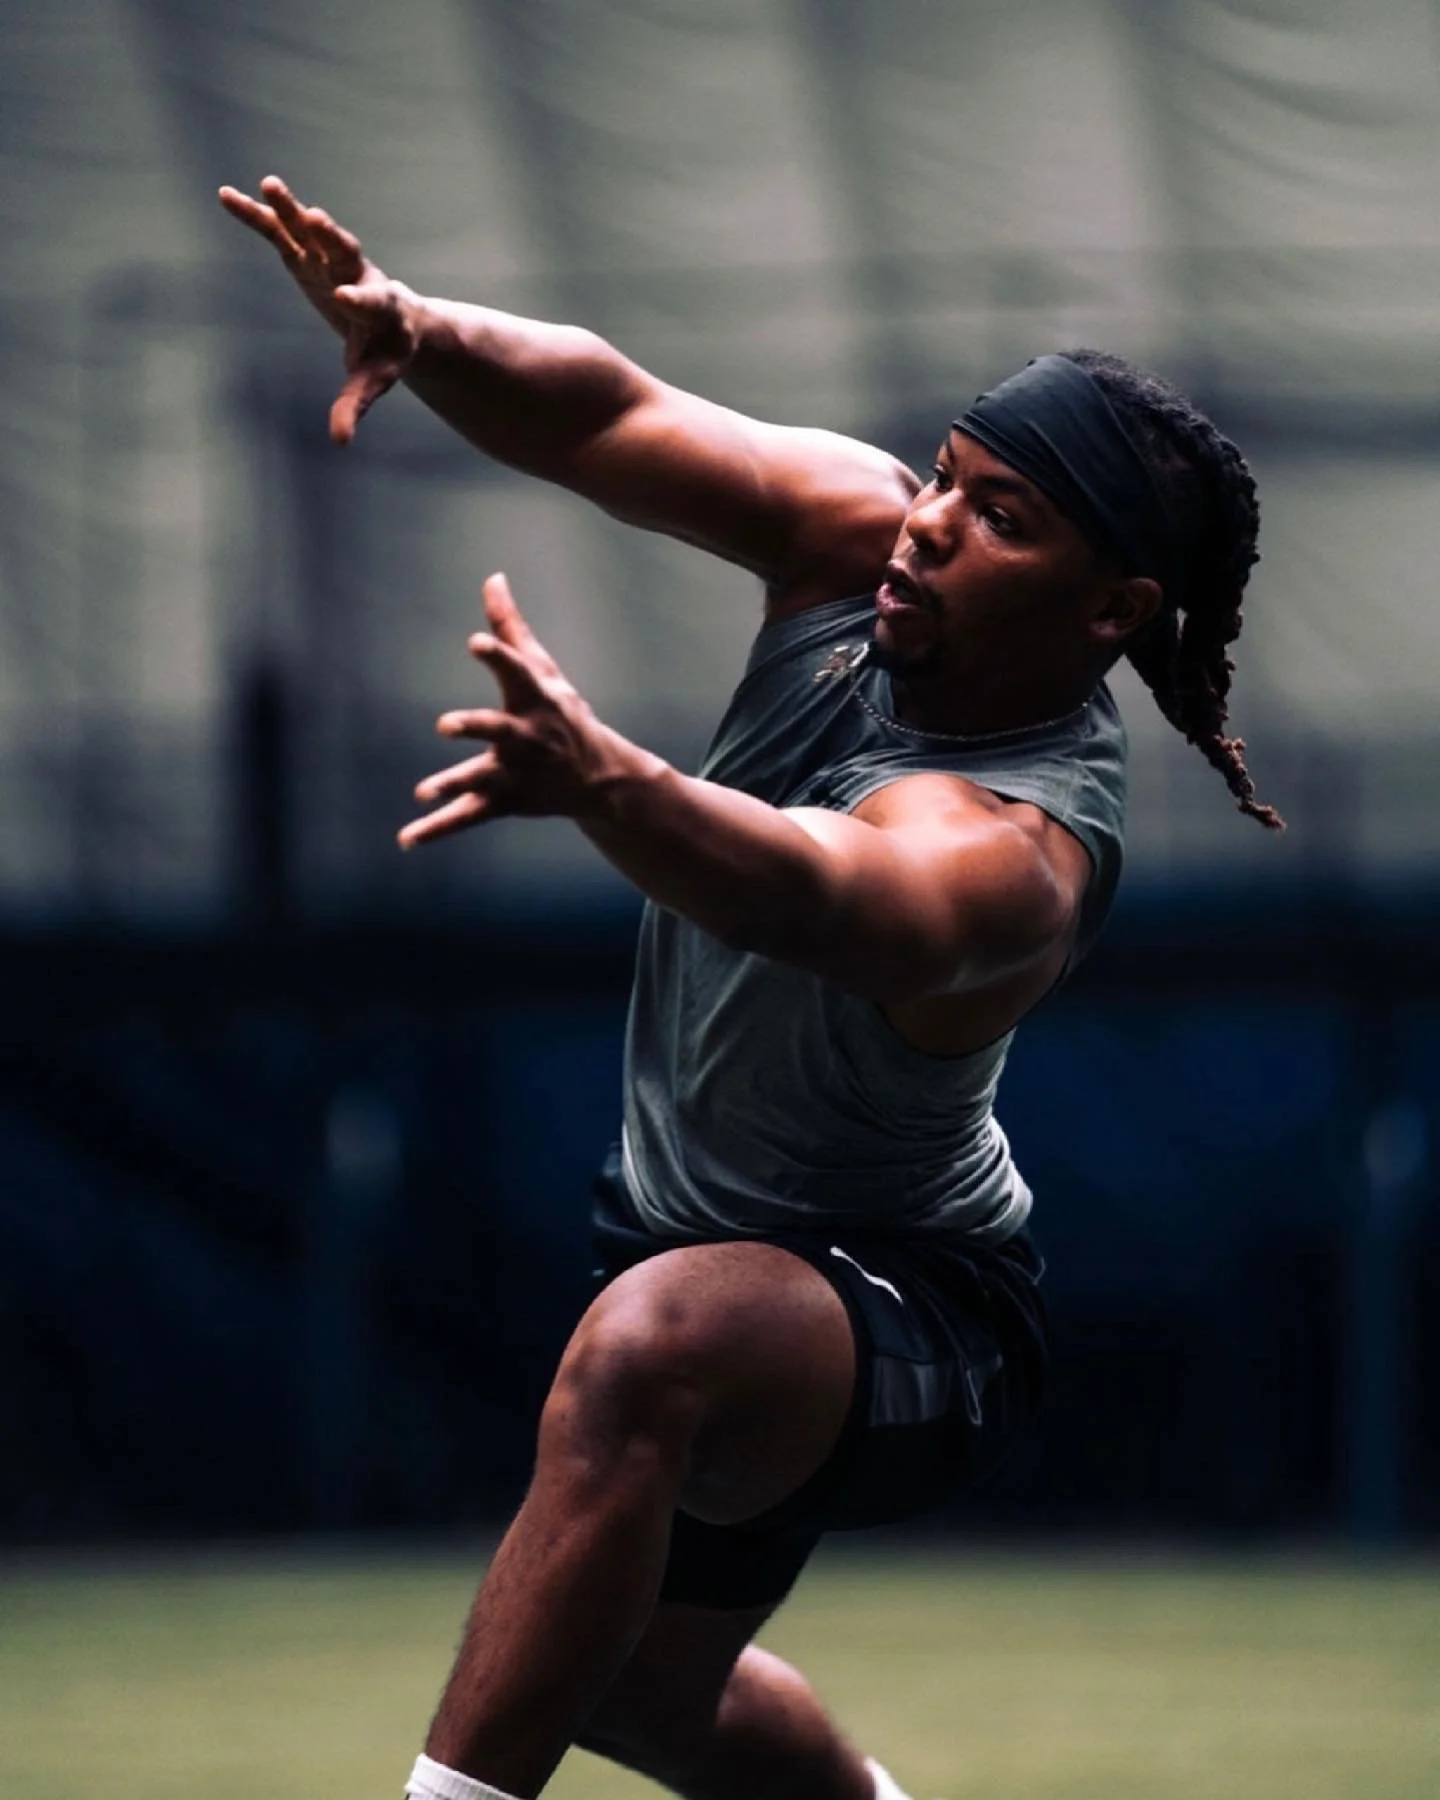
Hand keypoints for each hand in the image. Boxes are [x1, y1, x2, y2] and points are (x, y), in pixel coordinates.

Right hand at [218, 174, 421, 443]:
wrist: (393, 318)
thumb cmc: (385, 353)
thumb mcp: (372, 381)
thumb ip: (354, 406)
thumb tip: (340, 442)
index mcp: (381, 309)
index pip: (370, 303)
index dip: (358, 301)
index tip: (344, 297)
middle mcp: (357, 275)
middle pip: (346, 253)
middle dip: (331, 237)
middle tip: (317, 218)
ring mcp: (329, 260)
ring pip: (310, 232)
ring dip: (291, 210)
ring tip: (269, 185)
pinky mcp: (306, 253)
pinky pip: (280, 231)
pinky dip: (256, 215)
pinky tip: (225, 195)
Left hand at [400, 574, 647, 849]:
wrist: (600, 778)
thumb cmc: (563, 713)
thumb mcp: (543, 669)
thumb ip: (510, 628)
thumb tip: (492, 578)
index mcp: (536, 699)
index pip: (516, 672)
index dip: (497, 657)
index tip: (475, 642)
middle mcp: (526, 737)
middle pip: (498, 730)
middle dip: (474, 727)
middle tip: (444, 725)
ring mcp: (516, 772)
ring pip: (482, 779)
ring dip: (455, 784)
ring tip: (424, 791)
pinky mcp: (505, 801)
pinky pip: (468, 817)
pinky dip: (437, 829)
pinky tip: (405, 839)